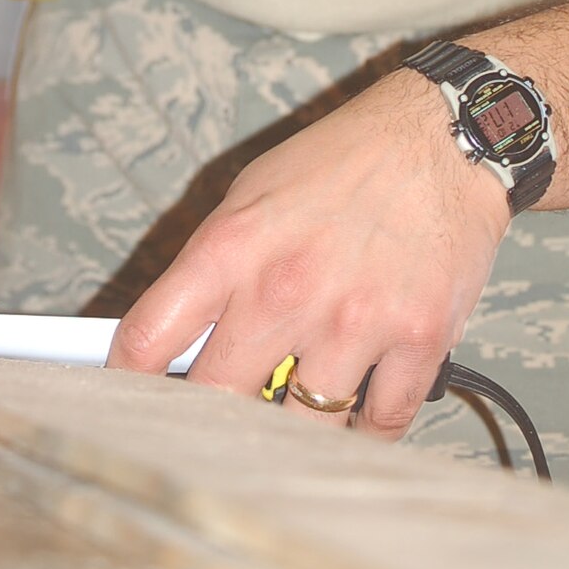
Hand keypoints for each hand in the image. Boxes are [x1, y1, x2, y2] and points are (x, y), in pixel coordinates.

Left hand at [106, 68, 509, 437]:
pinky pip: (381, 426)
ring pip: (302, 430)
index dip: (126, 381)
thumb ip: (212, 266)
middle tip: (225, 410)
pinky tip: (362, 396)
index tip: (129, 398)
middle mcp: (287, 290)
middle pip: (216, 402)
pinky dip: (368, 424)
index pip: (147, 338)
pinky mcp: (418, 340)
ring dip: (299, 424)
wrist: (441, 139)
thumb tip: (172, 340)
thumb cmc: (343, 163)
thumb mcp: (253, 192)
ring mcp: (354, 322)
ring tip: (304, 399)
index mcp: (233, 247)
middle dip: (213, 414)